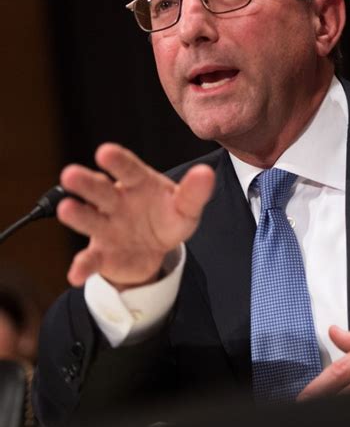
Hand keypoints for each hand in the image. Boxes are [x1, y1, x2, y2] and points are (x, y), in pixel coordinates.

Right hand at [57, 143, 214, 289]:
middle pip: (100, 190)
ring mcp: (106, 227)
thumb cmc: (167, 218)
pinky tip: (76, 274)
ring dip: (78, 215)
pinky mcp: (102, 253)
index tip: (105, 151)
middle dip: (85, 182)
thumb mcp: (184, 207)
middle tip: (69, 174)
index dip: (118, 161)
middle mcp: (116, 201)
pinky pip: (90, 260)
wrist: (155, 250)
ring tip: (67, 209)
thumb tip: (206, 173)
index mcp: (137, 184)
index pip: (129, 169)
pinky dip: (82, 267)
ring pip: (91, 219)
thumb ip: (194, 192)